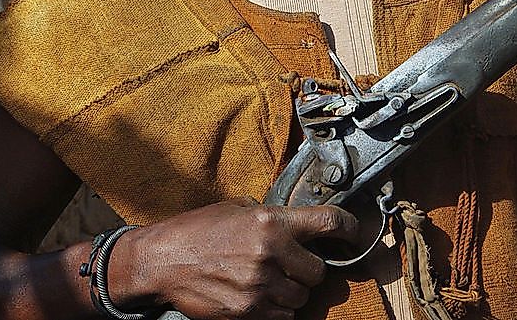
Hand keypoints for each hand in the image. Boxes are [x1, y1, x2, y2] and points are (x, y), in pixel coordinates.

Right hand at [109, 200, 358, 319]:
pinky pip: (282, 315)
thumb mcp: (238, 208)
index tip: (354, 232)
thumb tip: (301, 223)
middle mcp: (270, 252)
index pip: (330, 221)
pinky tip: (259, 295)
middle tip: (294, 264)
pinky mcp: (247, 311)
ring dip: (293, 291)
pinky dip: (277, 308)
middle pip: (319, 270)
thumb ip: (272, 215)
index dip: (350, 227)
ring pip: (301, 297)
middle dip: (309, 268)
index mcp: (271, 220)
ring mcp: (259, 285)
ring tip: (272, 280)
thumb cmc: (198, 229)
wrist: (161, 260)